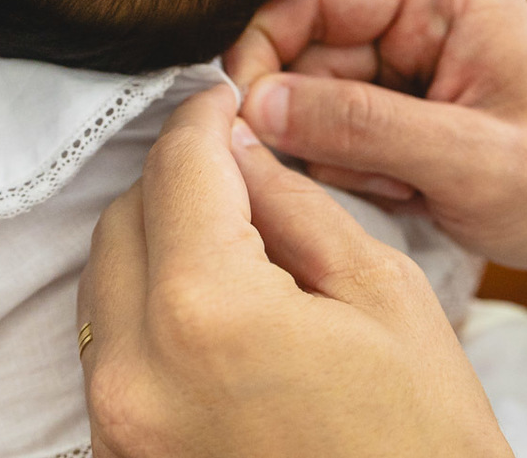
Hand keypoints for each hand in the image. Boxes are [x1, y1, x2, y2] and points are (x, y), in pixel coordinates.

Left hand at [78, 84, 510, 457]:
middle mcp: (135, 371)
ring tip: (233, 246)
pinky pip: (109, 346)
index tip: (227, 104)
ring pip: (103, 280)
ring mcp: (115, 425)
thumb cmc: (424, 439)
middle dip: (177, 180)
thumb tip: (237, 147)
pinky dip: (148, 306)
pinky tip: (213, 309)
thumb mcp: (382, 293)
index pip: (177, 168)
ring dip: (156, 241)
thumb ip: (293, 203)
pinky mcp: (115, 456)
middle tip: (239, 174)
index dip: (204, 119)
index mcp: (208, 312)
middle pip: (122, 218)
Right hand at [225, 0, 526, 281]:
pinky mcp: (390, 97)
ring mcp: (400, 54)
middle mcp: (416, 9)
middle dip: (315, 117)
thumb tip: (255, 103)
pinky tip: (403, 188)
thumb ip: (360, 127)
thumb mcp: (466, 161)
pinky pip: (327, 126)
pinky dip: (348, 166)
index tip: (239, 109)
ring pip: (309, 93)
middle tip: (367, 171)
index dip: (269, 45)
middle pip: (307, 45)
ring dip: (338, 151)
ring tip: (406, 183)